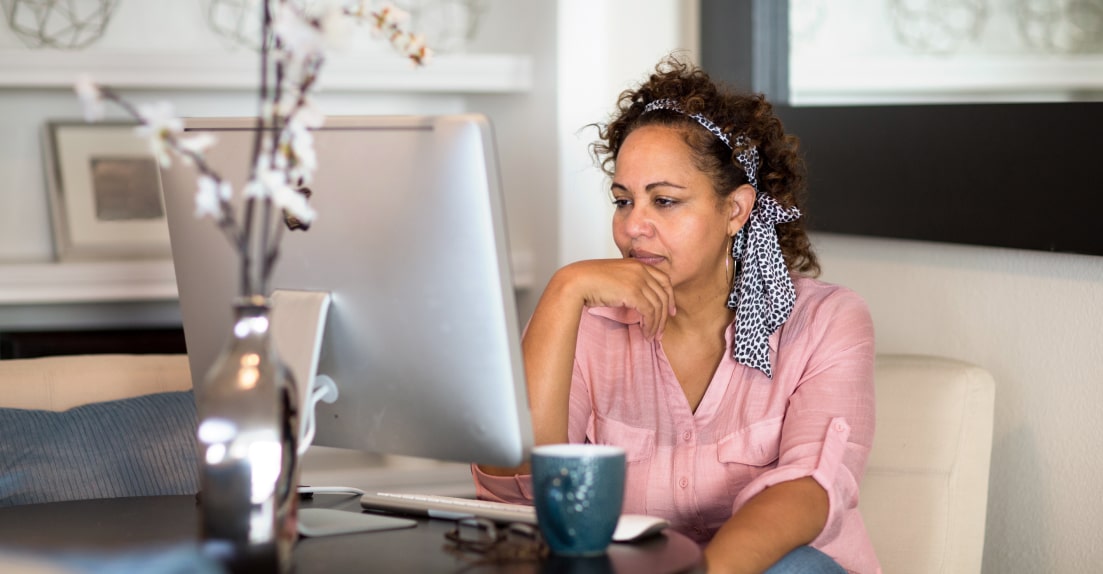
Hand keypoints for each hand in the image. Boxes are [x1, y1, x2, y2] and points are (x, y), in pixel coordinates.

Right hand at [555, 259, 675, 339]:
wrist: (577, 281)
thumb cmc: (589, 281)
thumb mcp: (615, 278)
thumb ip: (628, 283)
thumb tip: (636, 301)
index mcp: (637, 264)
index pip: (664, 279)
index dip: (670, 297)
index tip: (670, 311)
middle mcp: (641, 270)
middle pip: (664, 294)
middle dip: (665, 315)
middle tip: (661, 330)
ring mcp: (638, 280)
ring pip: (658, 305)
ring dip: (657, 324)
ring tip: (652, 336)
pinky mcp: (633, 292)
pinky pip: (649, 312)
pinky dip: (650, 325)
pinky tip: (645, 333)